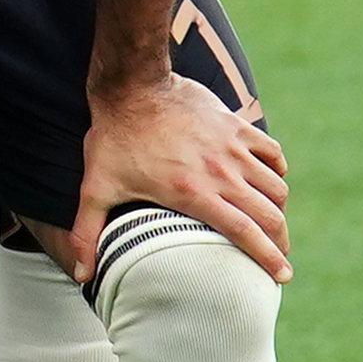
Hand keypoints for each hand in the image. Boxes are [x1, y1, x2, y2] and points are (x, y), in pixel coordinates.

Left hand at [76, 70, 288, 283]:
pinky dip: (276, 170)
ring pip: (276, 187)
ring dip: (278, 209)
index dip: (268, 258)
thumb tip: (80, 275)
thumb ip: (86, 232)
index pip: (245, 232)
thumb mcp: (94, 187)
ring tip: (272, 223)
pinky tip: (269, 180)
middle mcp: (220, 173)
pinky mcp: (236, 126)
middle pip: (269, 215)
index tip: (282, 276)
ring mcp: (232, 148)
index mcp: (193, 193)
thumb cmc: (113, 138)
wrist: (131, 85)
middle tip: (279, 256)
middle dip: (280, 241)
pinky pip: (272, 153)